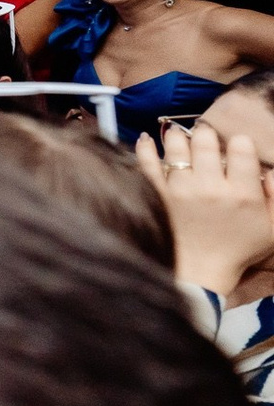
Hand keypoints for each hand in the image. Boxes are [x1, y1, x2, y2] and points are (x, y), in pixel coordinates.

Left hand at [136, 123, 273, 296]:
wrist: (200, 271)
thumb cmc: (239, 249)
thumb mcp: (273, 227)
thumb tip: (272, 170)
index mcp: (243, 194)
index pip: (241, 151)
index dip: (239, 142)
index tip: (237, 145)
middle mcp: (211, 189)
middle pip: (206, 144)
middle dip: (206, 134)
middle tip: (205, 134)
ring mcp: (181, 191)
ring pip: (176, 149)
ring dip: (177, 136)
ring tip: (179, 134)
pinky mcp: (158, 196)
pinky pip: (147, 165)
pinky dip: (145, 149)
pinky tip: (147, 139)